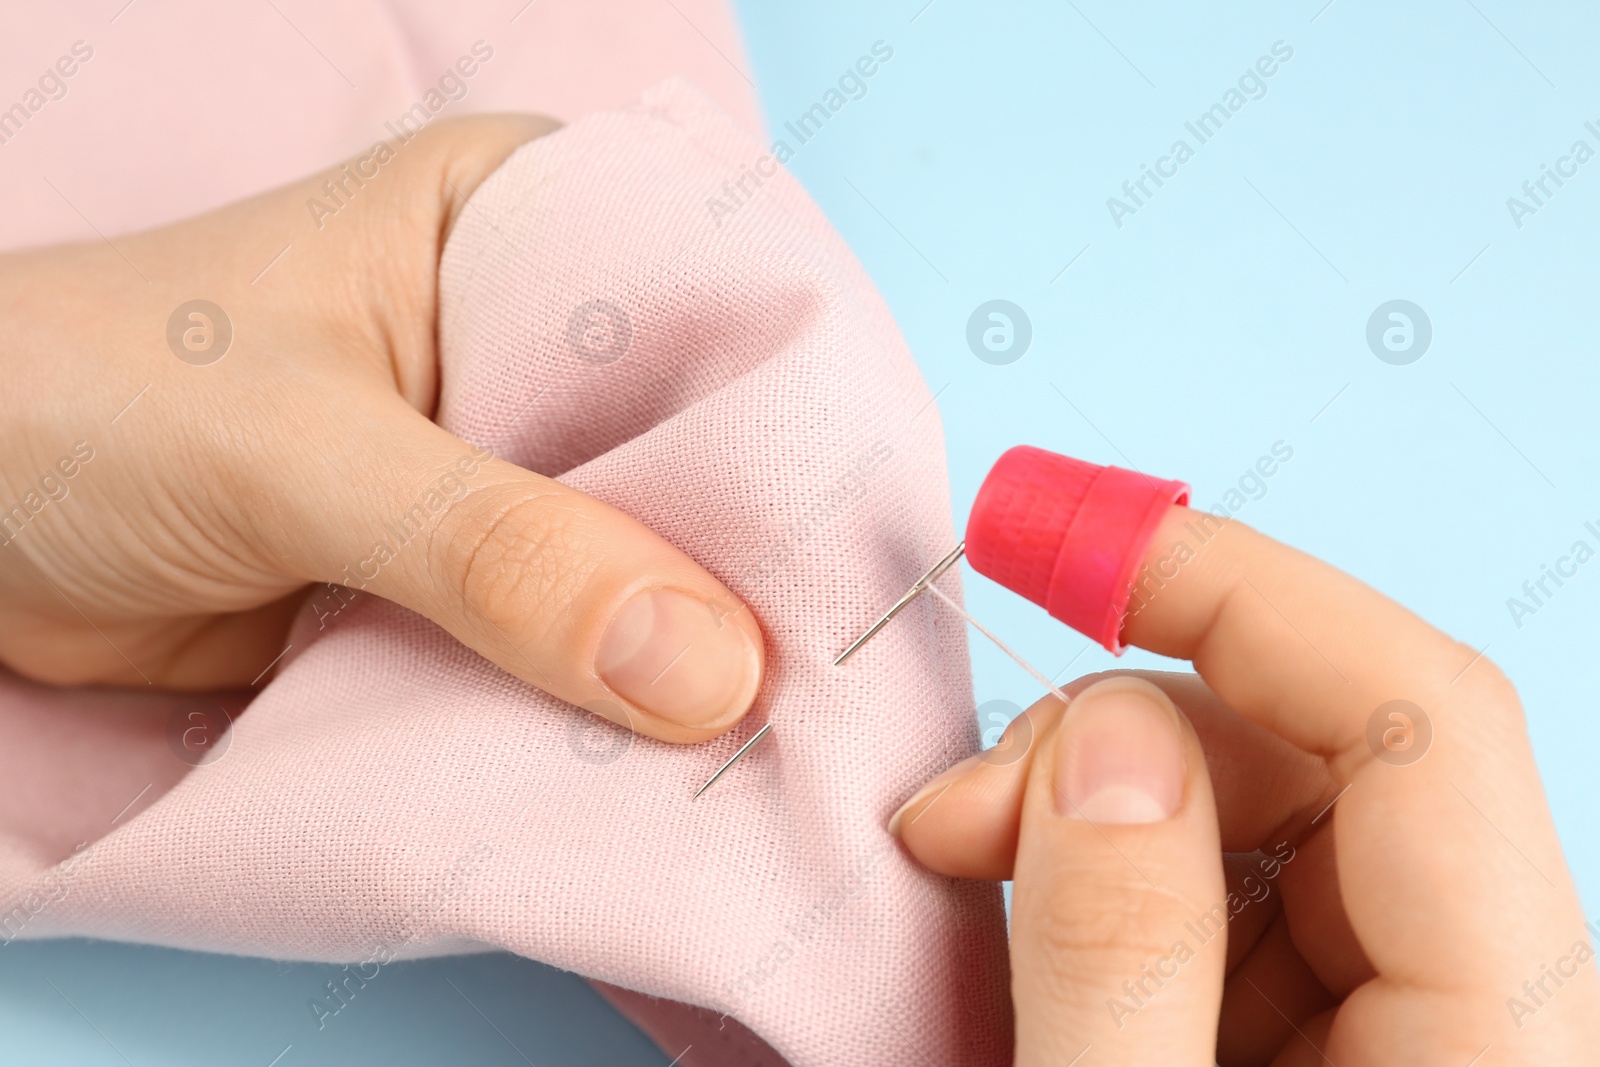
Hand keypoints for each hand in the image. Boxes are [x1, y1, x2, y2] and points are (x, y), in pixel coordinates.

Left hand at [0, 115, 763, 743]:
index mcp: (514, 221)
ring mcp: (496, 459)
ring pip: (631, 553)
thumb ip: (503, 554)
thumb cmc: (84, 402)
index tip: (852, 549)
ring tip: (761, 728)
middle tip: (821, 676)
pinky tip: (656, 745)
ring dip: (671, 641)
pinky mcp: (460, 569)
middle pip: (685, 445)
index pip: (705, 304)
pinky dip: (597, 691)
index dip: (786, 421)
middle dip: (738, 557)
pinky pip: (564, 633)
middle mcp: (526, 332)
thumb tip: (712, 669)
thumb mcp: (303, 455)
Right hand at [891, 508, 1597, 1064]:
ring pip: (1252, 810)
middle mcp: (1473, 1003)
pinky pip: (1216, 891)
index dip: (1245, 592)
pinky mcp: (1323, 1035)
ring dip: (1087, 806)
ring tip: (958, 862)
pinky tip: (1017, 914)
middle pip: (1316, 753)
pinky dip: (1097, 873)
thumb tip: (1103, 737)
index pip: (1422, 717)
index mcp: (1497, 1031)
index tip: (1069, 543)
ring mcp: (1395, 1016)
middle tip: (954, 815)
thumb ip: (1123, 958)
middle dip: (1114, 738)